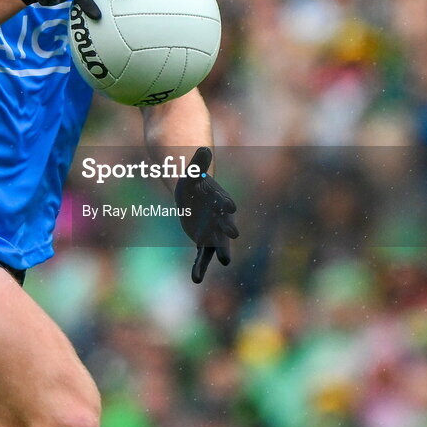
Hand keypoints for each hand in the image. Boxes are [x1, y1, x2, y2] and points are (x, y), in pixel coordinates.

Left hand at [174, 147, 238, 283]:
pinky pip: (201, 256)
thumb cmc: (195, 183)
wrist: (194, 197)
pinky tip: (196, 279)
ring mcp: (213, 232)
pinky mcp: (203, 242)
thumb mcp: (193, 172)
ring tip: (225, 261)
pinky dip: (199, 267)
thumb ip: (198, 163)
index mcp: (219, 200)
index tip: (231, 207)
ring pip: (217, 245)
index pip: (223, 202)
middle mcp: (220, 218)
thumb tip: (202, 147)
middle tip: (233, 236)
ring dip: (219, 252)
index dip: (225, 204)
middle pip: (225, 225)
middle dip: (228, 230)